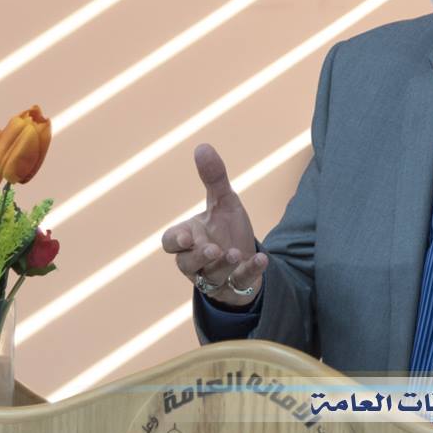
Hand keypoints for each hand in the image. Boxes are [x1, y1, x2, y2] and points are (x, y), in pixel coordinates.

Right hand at [161, 143, 267, 307]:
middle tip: (213, 249)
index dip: (176, 241)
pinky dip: (250, 271)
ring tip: (236, 252)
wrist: (245, 257)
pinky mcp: (234, 286)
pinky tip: (262, 259)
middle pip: (187, 264)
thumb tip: (202, 146)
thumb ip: (213, 178)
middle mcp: (196, 261)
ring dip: (223, 265)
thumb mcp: (223, 201)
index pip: (170, 242)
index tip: (187, 237)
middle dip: (200, 257)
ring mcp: (214, 276)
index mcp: (188, 238)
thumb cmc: (225, 228)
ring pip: (211, 276)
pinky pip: (240, 282)